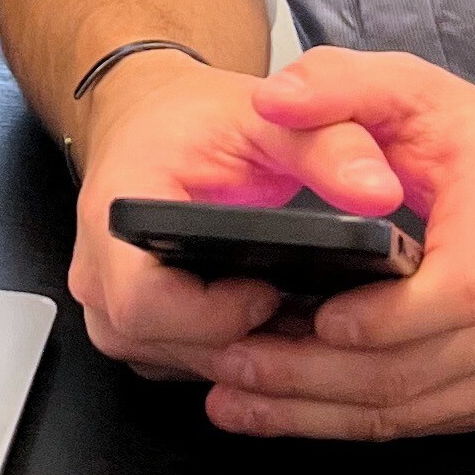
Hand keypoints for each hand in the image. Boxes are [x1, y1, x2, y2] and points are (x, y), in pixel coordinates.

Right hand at [70, 52, 428, 387]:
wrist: (149, 115)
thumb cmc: (194, 118)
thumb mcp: (269, 116)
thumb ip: (329, 147)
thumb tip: (378, 192)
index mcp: (116, 209)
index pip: (145, 303)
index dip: (217, 313)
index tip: (270, 288)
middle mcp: (97, 265)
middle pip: (160, 343)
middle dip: (241, 338)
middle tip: (298, 307)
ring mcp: (106, 301)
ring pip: (171, 360)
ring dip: (235, 351)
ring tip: (289, 314)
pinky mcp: (127, 322)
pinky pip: (175, 358)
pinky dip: (222, 349)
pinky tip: (265, 321)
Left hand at [196, 48, 474, 441]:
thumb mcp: (418, 89)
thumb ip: (340, 85)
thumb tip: (270, 101)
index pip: (454, 297)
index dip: (382, 318)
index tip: (314, 317)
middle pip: (414, 370)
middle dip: (313, 376)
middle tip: (228, 364)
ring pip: (409, 411)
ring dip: (317, 412)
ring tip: (234, 395)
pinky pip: (421, 424)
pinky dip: (350, 420)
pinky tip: (287, 407)